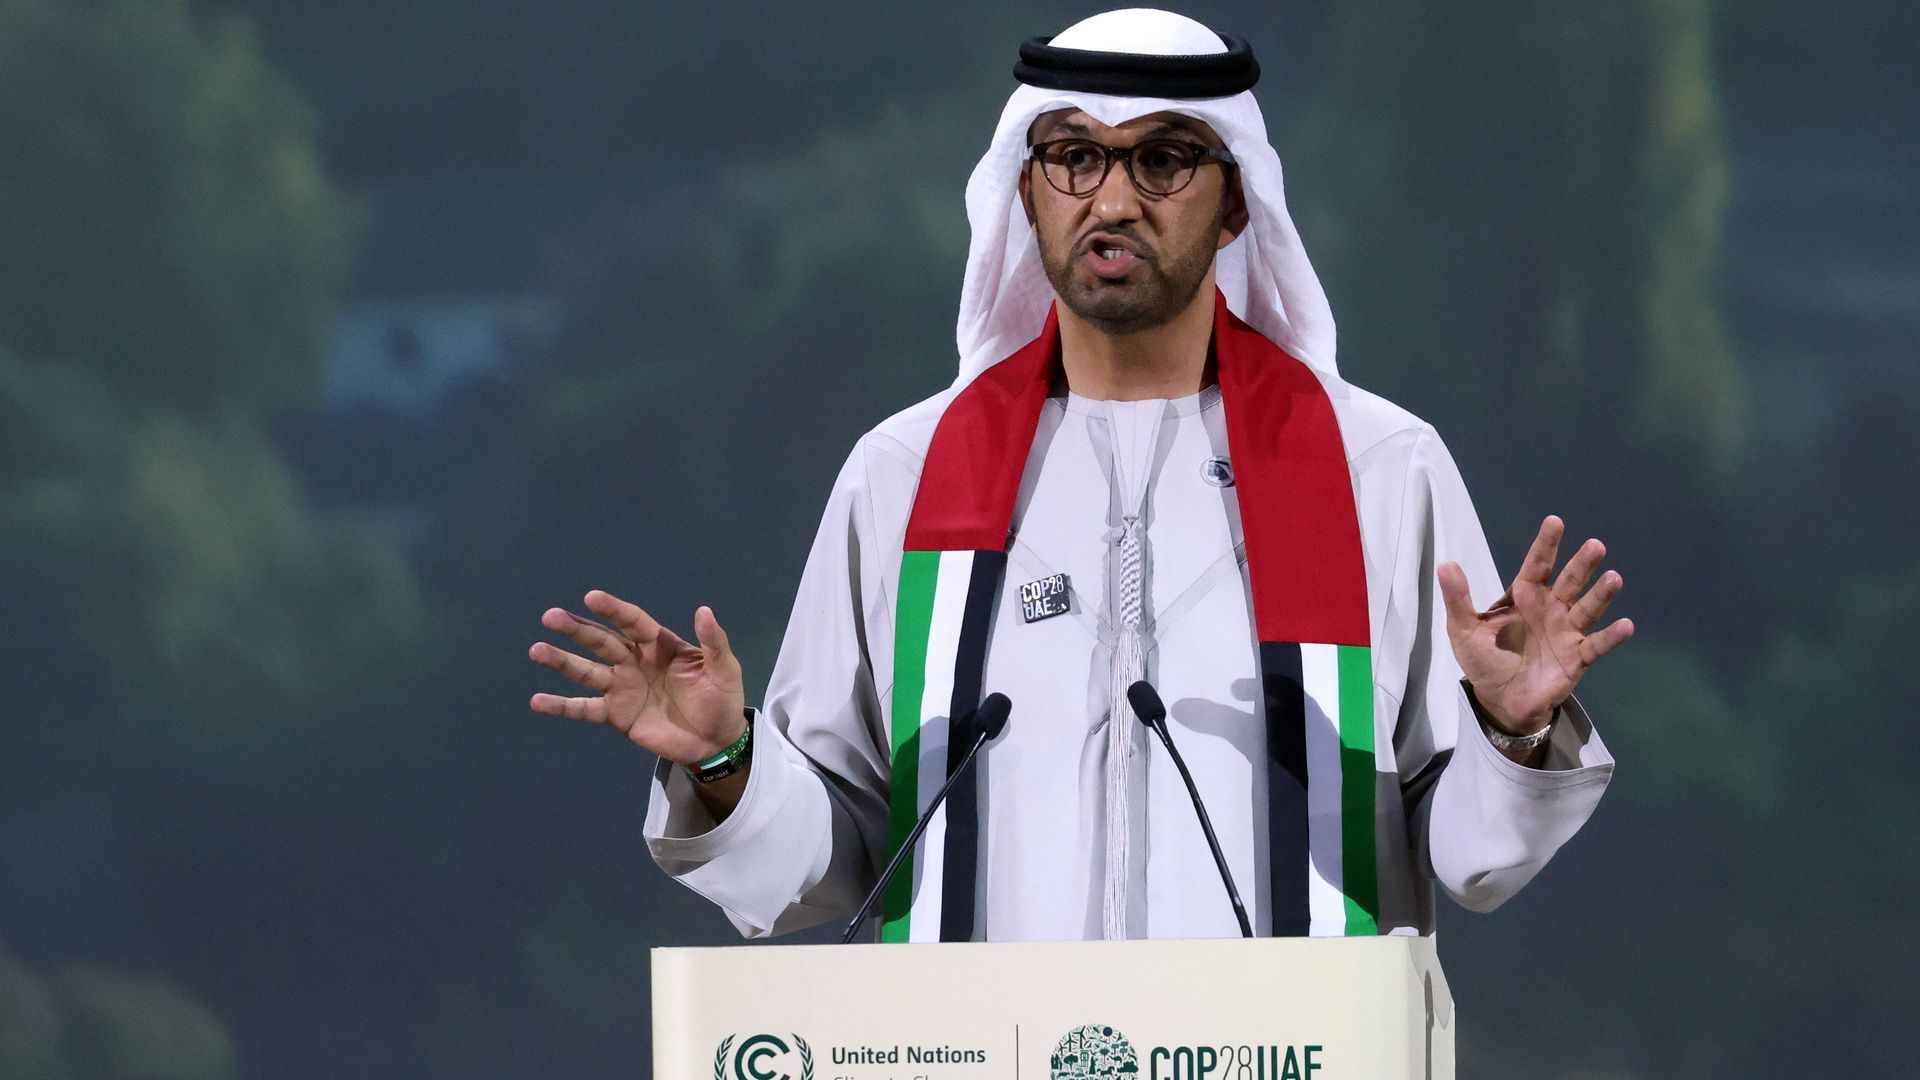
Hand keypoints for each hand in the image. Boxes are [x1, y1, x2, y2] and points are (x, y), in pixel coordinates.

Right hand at [528, 590, 745, 764]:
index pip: (632, 622)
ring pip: (586, 670)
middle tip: (550, 616)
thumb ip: (713, 641)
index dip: (613, 610)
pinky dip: (561, 706)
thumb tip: (704, 609)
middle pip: (602, 641)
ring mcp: (622, 687)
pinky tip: (538, 701)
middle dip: (577, 629)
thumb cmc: (721, 699)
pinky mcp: (615, 714)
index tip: (592, 597)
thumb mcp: (724, 668)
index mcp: (658, 645)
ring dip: (561, 661)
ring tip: (537, 650)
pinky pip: (584, 708)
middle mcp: (634, 661)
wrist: (716, 741)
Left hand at [1438, 516, 1633, 733]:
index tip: (1554, 521)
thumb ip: (1458, 598)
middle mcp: (1551, 609)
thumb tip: (1445, 564)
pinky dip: (1612, 636)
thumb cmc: (1485, 659)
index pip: (1537, 565)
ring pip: (1587, 608)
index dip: (1545, 545)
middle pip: (1569, 581)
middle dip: (1581, 564)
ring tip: (1614, 578)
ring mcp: (1567, 632)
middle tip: (1595, 545)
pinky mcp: (1577, 657)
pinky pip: (1597, 645)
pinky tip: (1626, 625)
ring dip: (1601, 595)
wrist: (1500, 699)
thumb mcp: (1464, 629)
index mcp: (1524, 597)